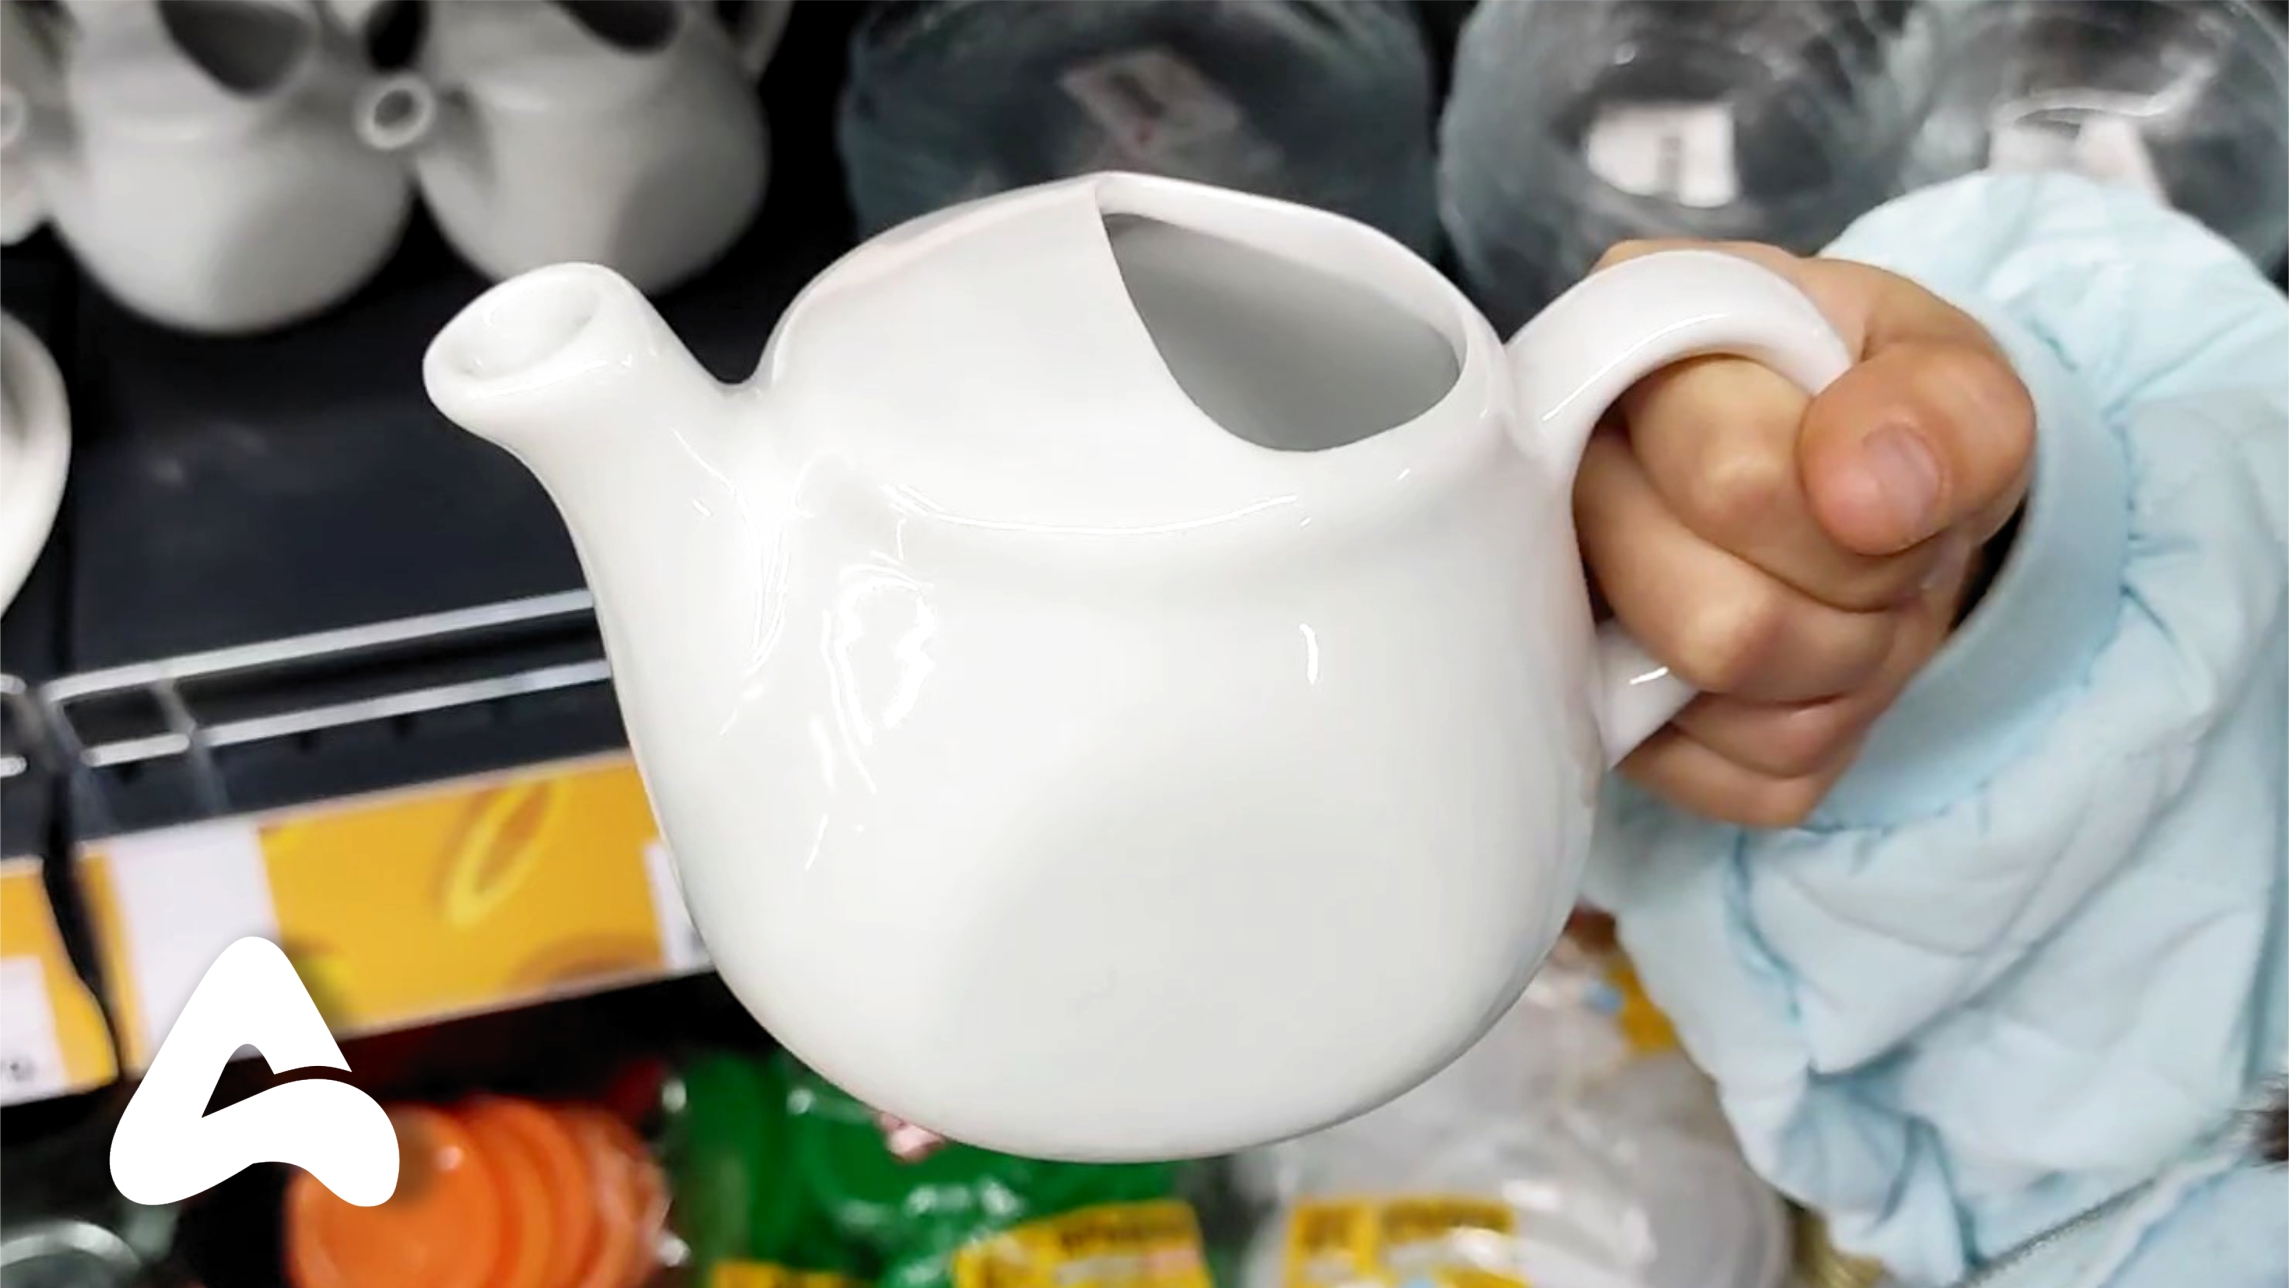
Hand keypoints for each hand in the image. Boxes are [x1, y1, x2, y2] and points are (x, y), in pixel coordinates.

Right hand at [1576, 241, 2034, 827]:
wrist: (1855, 496)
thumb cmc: (1878, 413)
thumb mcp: (1951, 371)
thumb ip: (1942, 405)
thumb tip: (1864, 492)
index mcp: (1626, 344)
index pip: (1735, 482)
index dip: (1859, 514)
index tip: (1885, 481)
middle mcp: (1548, 477)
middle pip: (1715, 627)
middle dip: (1856, 607)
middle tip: (1880, 556)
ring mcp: (1554, 611)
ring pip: (1725, 714)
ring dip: (1846, 674)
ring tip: (1853, 598)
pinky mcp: (1598, 722)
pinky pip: (1739, 784)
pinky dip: (1818, 737)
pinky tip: (1811, 661)